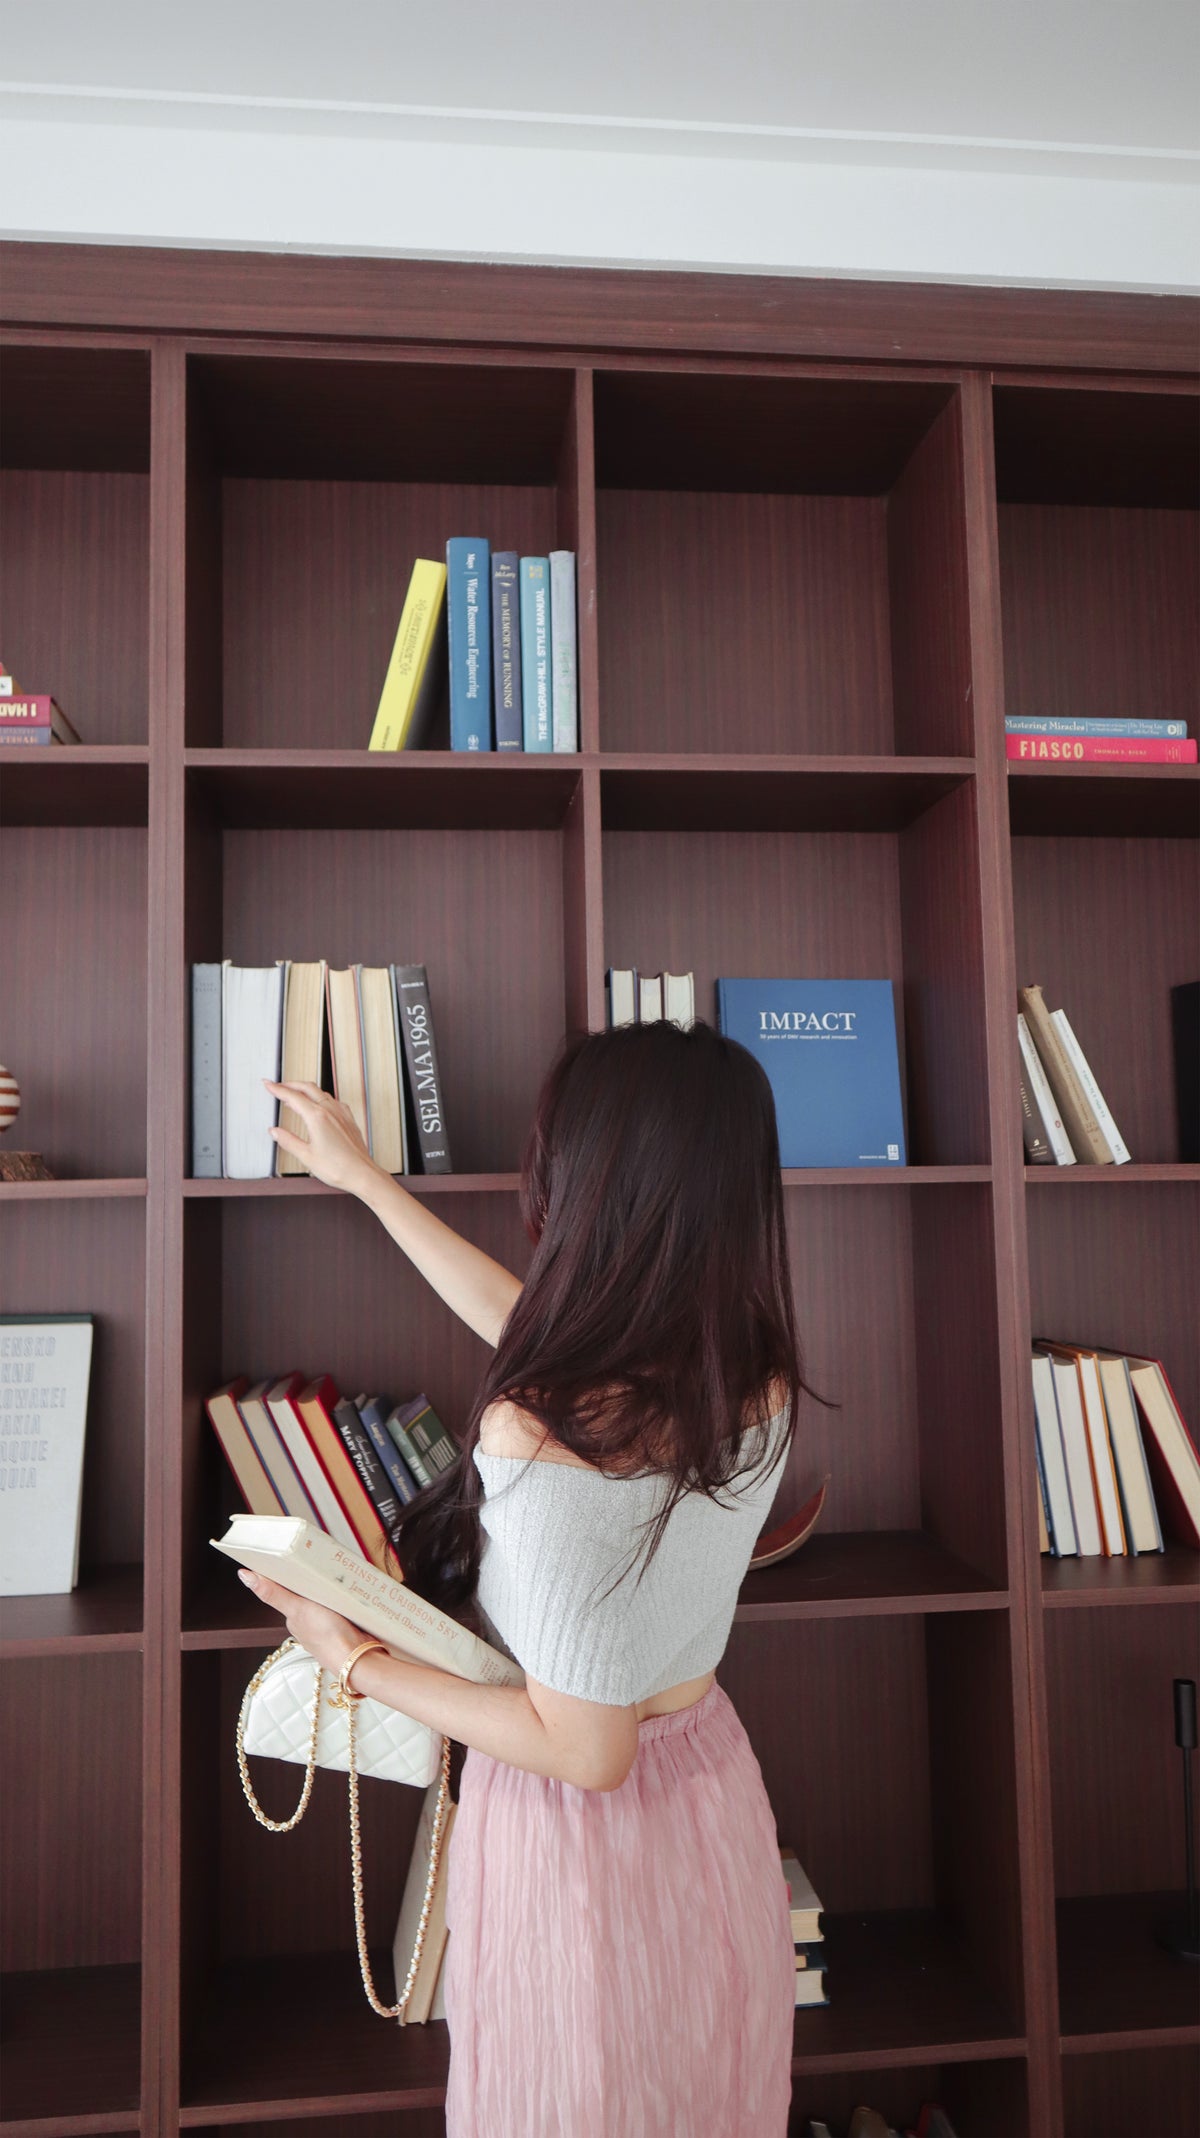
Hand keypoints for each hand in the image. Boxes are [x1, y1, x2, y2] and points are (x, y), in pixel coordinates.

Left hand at [238, 1569, 378, 1677]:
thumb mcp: (297, 1608)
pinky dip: (350, 1597)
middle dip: (318, 1579)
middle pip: (312, 1593)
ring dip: (336, 1588)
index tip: (298, 1556)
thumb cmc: (327, 1637)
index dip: (294, 1574)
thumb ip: (273, 1593)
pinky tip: (354, 1591)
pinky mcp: (349, 1624)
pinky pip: (347, 1605)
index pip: (291, 1590)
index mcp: (295, 1618)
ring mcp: (331, 1624)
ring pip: (330, 1598)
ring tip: (342, 1574)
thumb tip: (244, 1576)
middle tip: (325, 1560)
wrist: (358, 1657)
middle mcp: (311, 1623)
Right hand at [265, 1080, 376, 1194]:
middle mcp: (331, 1110)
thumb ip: (288, 1141)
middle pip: (307, 1088)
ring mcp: (341, 1113)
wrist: (362, 1173)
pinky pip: (332, 1100)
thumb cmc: (338, 1168)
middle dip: (291, 1084)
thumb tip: (275, 1131)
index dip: (278, 1089)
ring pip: (321, 1092)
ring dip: (305, 1090)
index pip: (292, 1097)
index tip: (268, 1084)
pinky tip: (318, 1105)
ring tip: (294, 1095)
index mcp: (317, 1117)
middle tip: (278, 1086)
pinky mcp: (348, 1119)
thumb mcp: (306, 1156)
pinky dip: (320, 1097)